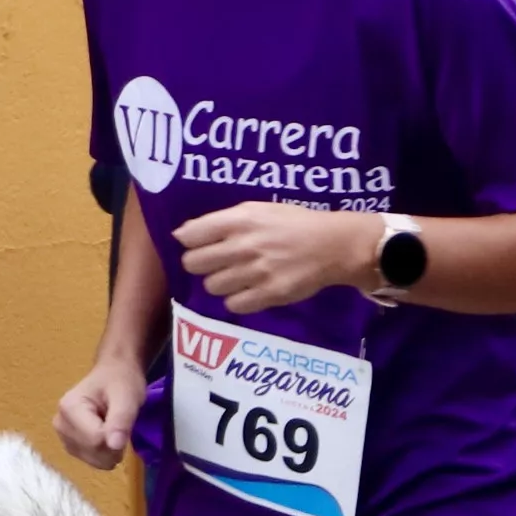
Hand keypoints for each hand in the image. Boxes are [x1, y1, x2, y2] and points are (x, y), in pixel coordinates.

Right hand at [55, 354, 144, 470]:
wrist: (114, 375)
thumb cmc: (121, 382)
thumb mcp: (127, 397)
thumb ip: (121, 420)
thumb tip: (115, 445)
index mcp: (69, 408)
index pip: (95, 440)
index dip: (115, 438)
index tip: (123, 422)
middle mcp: (60, 424)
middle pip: (92, 452)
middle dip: (113, 445)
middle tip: (120, 424)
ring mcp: (63, 436)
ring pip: (93, 460)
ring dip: (111, 450)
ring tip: (112, 427)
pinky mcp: (70, 445)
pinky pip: (92, 461)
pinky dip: (105, 453)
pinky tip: (106, 435)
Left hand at [174, 203, 379, 311]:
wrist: (332, 245)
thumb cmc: (292, 224)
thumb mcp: (257, 210)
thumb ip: (221, 221)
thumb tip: (183, 234)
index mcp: (239, 220)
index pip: (190, 235)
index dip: (190, 242)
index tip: (199, 245)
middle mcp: (243, 245)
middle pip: (194, 263)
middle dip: (200, 264)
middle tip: (216, 264)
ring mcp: (255, 271)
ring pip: (212, 286)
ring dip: (220, 283)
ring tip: (237, 277)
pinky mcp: (268, 294)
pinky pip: (233, 305)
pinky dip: (237, 300)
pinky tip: (249, 291)